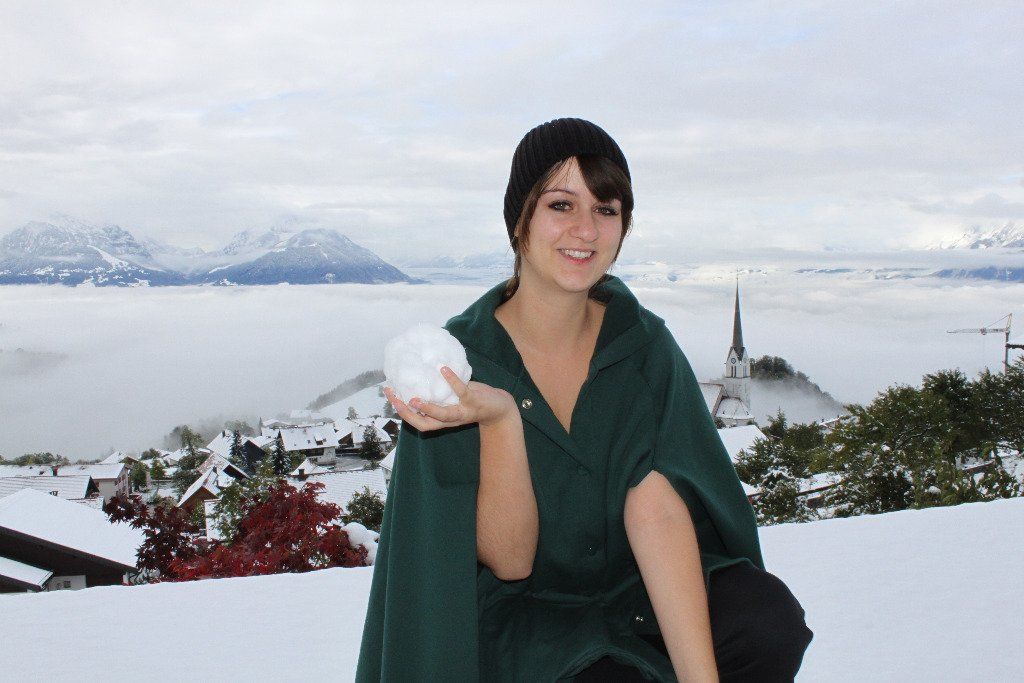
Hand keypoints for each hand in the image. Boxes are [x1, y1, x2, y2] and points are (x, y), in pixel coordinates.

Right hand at [384, 366, 515, 431]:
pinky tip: (444, 369)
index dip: (402, 412)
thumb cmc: (472, 400)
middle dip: (407, 413)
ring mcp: (462, 411)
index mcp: (442, 420)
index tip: (390, 395)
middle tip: (394, 398)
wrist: (500, 408)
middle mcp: (450, 420)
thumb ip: (439, 393)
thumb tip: (420, 373)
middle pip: (424, 423)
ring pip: (442, 415)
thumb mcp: (453, 400)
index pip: (417, 421)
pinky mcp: (474, 401)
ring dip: (428, 408)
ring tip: (414, 398)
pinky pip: (462, 391)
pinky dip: (452, 381)